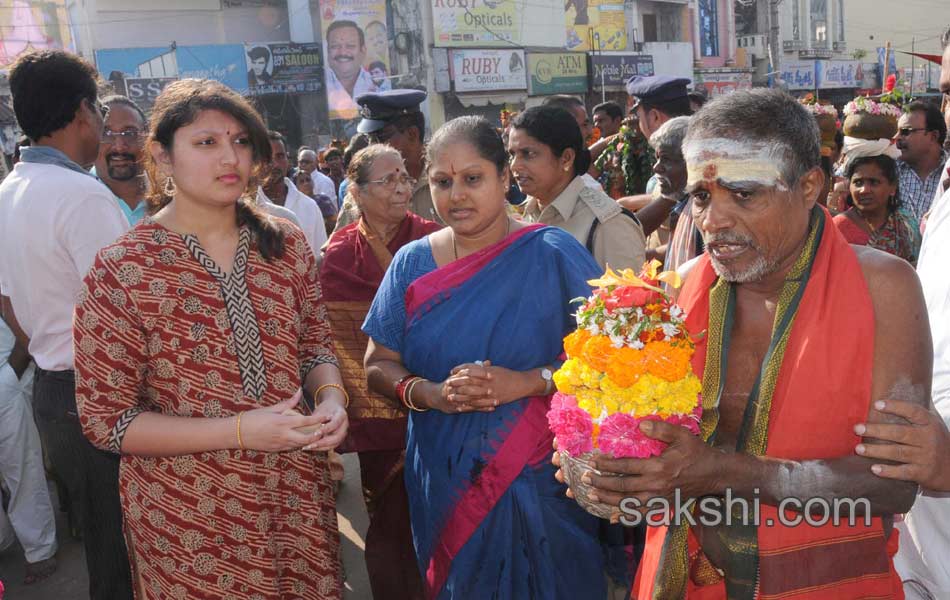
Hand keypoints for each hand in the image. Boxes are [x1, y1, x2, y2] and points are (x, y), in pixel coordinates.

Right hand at [239, 390, 331, 451]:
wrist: (237, 433)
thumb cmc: (253, 417)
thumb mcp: (271, 408)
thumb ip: (288, 402)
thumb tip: (299, 391)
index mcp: (283, 422)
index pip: (306, 421)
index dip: (319, 419)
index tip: (327, 416)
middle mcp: (283, 435)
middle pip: (307, 438)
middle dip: (318, 435)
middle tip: (325, 429)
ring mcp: (280, 444)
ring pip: (301, 445)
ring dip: (310, 441)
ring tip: (317, 435)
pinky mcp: (276, 450)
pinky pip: (292, 448)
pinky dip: (299, 444)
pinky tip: (302, 440)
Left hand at [302, 392, 348, 451]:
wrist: (333, 408)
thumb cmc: (325, 408)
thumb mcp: (322, 410)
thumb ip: (317, 418)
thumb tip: (305, 426)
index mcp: (342, 415)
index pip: (335, 424)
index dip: (325, 430)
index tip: (315, 433)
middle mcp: (345, 426)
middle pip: (336, 438)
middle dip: (322, 443)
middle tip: (309, 445)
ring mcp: (343, 434)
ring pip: (334, 444)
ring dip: (320, 447)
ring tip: (307, 447)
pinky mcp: (339, 439)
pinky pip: (331, 446)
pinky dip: (320, 448)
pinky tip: (310, 447)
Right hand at [421, 362, 494, 412]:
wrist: (436, 396)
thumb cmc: (453, 383)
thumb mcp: (461, 374)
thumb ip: (475, 368)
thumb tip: (488, 362)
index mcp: (456, 377)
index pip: (468, 373)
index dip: (479, 374)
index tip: (491, 374)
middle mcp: (454, 387)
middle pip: (468, 388)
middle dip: (481, 389)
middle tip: (493, 389)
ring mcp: (455, 398)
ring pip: (471, 400)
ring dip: (484, 402)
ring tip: (496, 401)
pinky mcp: (458, 408)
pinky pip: (471, 409)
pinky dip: (481, 409)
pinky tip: (491, 409)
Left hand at [440, 360, 531, 412]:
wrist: (521, 384)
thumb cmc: (508, 375)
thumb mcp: (495, 369)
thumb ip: (484, 368)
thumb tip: (473, 365)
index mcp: (487, 371)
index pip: (470, 369)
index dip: (459, 370)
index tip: (451, 371)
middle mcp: (487, 381)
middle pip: (468, 381)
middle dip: (456, 383)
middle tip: (447, 384)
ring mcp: (490, 392)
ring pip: (471, 394)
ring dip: (459, 396)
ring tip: (450, 397)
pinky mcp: (492, 401)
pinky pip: (478, 405)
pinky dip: (468, 406)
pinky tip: (461, 407)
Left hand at [584, 420, 719, 508]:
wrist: (715, 475)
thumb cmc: (697, 452)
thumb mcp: (682, 435)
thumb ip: (661, 429)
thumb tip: (639, 425)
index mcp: (658, 467)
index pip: (626, 467)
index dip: (607, 465)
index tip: (592, 461)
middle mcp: (656, 486)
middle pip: (622, 487)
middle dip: (601, 483)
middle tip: (585, 479)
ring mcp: (659, 499)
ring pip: (628, 503)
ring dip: (608, 501)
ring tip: (591, 496)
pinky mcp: (663, 506)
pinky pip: (641, 515)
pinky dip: (626, 517)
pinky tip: (613, 517)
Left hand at [855, 399, 949, 491]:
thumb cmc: (937, 441)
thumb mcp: (933, 423)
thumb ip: (920, 408)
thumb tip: (911, 382)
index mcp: (930, 424)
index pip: (914, 412)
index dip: (896, 407)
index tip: (877, 404)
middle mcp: (928, 439)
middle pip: (900, 433)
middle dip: (877, 430)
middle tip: (857, 428)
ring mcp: (926, 457)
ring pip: (898, 452)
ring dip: (876, 451)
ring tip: (858, 448)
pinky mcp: (922, 473)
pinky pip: (904, 472)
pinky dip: (889, 471)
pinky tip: (874, 469)